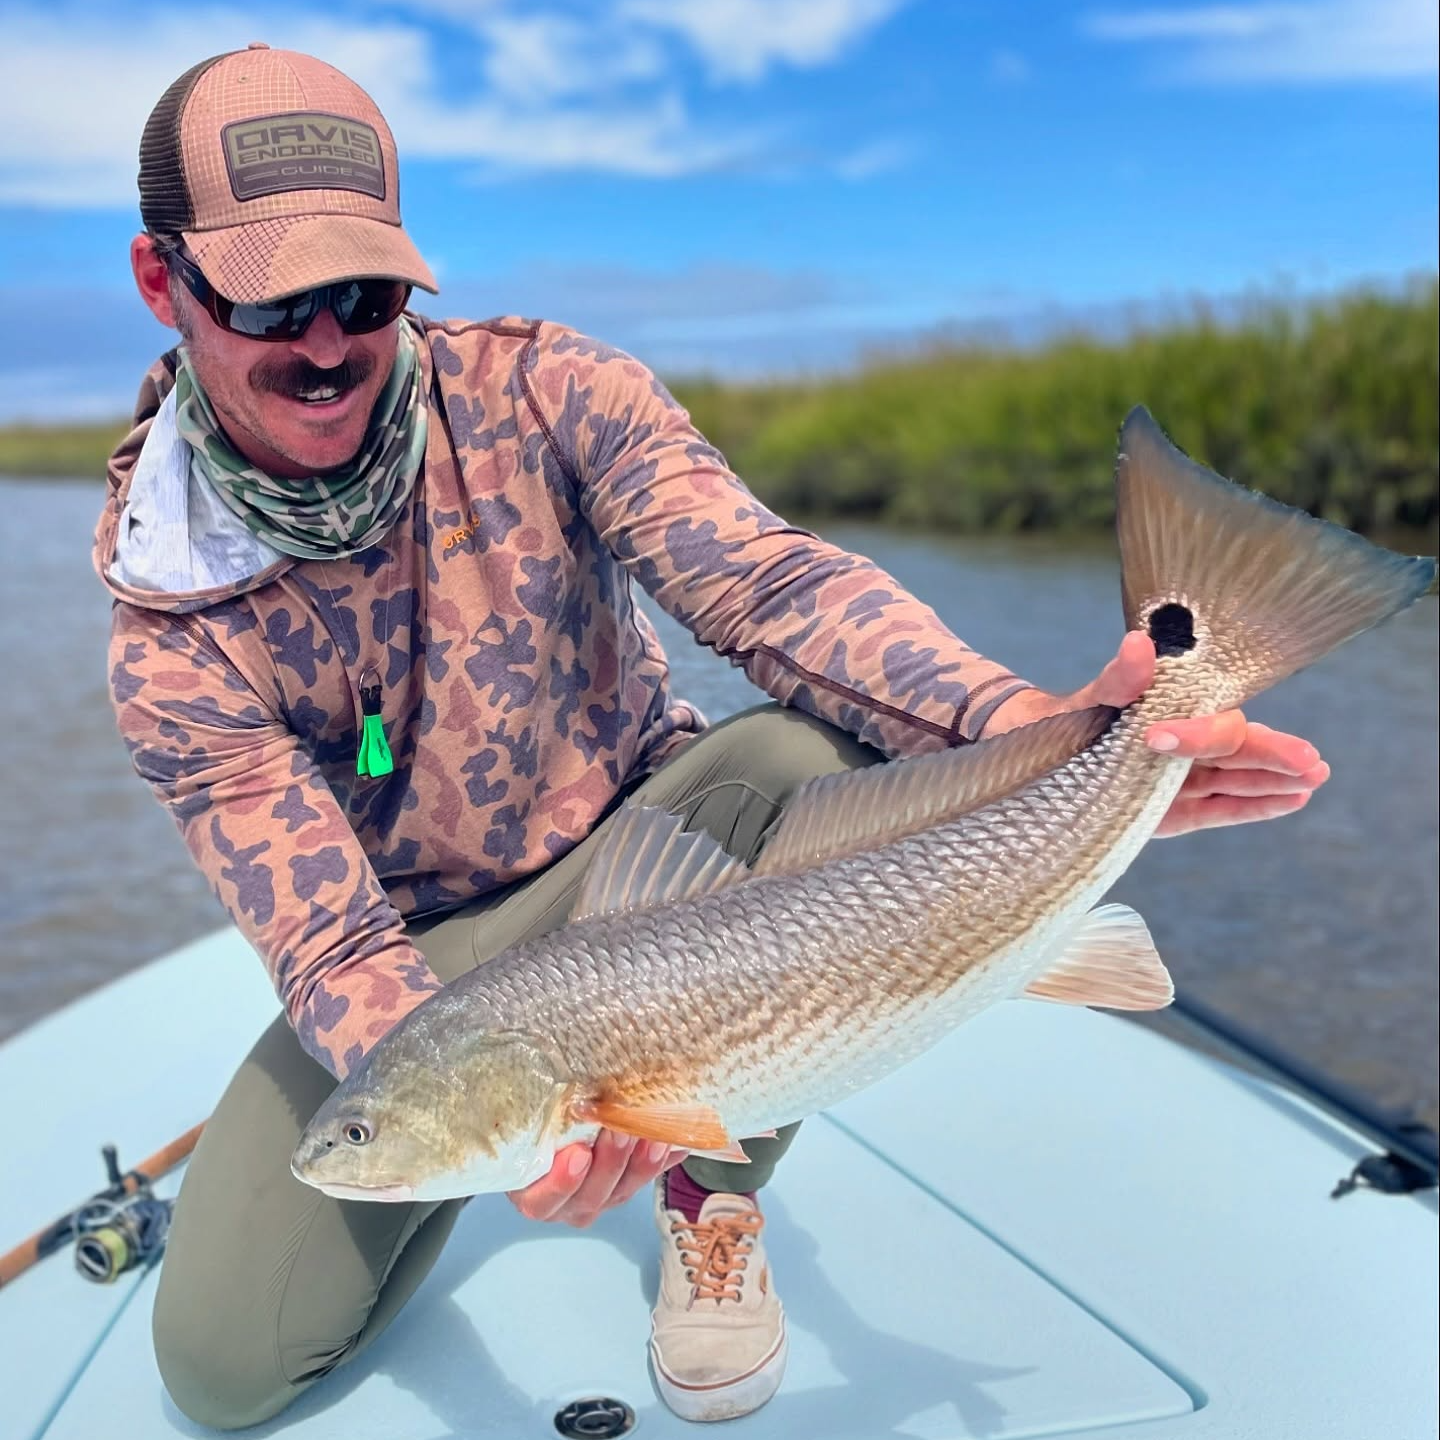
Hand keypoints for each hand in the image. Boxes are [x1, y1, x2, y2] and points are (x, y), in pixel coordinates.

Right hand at [506, 1128, 688, 1227]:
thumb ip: (533, 1113)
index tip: (578, 1154)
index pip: (543, 1200)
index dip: (563, 1182)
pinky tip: (679, 1142)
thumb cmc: (528, 1126)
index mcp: (532, 1193)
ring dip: (642, 1163)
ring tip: (655, 1136)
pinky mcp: (626, 1185)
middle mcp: (566, 1203)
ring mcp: (600, 1197)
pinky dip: (665, 1160)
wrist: (543, 1130)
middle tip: (621, 1130)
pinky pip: (648, 1178)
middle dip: (611, 1162)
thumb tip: (536, 1083)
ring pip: (623, 1190)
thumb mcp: (524, 1121)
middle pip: (591, 1195)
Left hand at [987, 631, 1329, 837]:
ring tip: (1311, 780)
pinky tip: (1292, 800)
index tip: (1159, 739)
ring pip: (1234, 779)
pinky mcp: (1168, 814)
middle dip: (1268, 754)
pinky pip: (1217, 809)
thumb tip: (1138, 643)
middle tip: (1306, 760)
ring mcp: (1176, 780)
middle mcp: (1177, 745)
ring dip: (1272, 781)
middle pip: (1233, 747)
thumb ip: (1115, 681)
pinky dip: (1253, 806)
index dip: (1195, 732)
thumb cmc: (1058, 723)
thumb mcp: (1082, 702)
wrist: (1024, 755)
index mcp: (1165, 713)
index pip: (1203, 719)